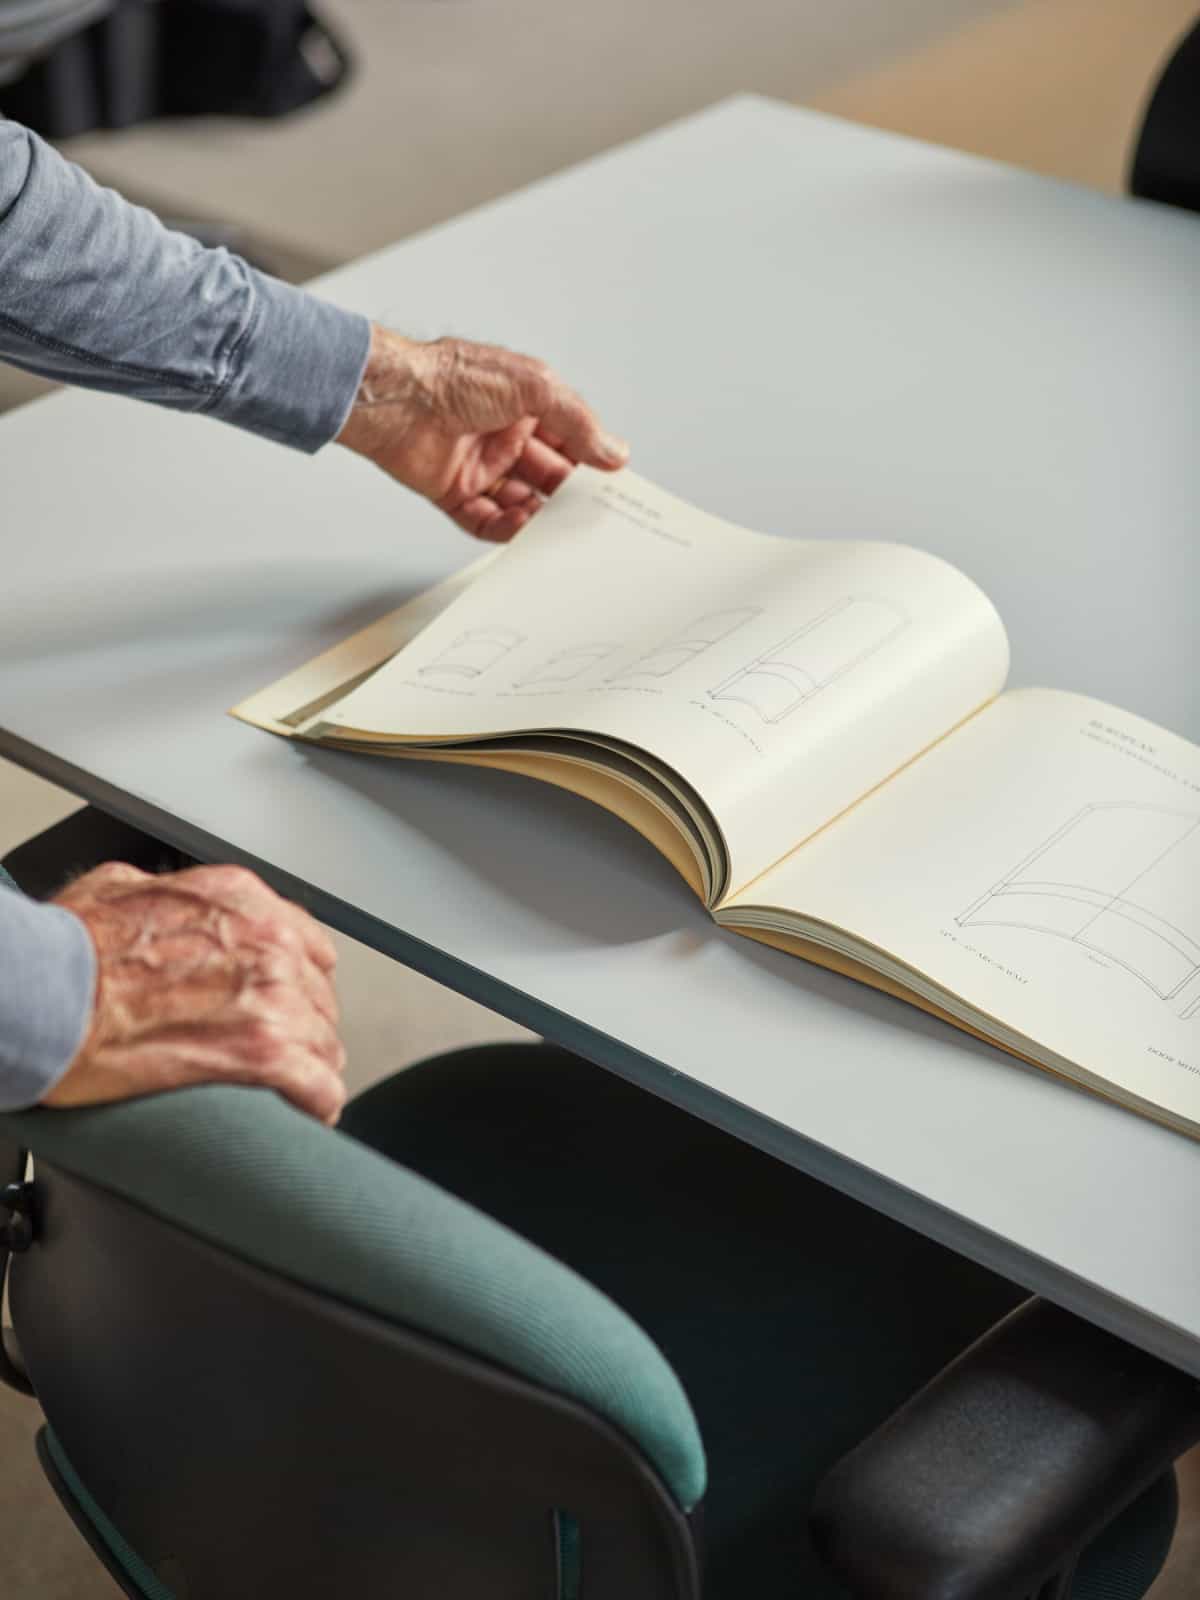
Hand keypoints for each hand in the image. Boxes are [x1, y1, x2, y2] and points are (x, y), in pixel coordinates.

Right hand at [45, 862, 345, 1123]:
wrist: (43, 992)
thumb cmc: (66, 947)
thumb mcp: (118, 889)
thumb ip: (164, 896)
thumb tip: (162, 902)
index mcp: (239, 903)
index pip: (306, 943)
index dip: (298, 978)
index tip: (291, 998)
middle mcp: (267, 944)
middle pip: (318, 995)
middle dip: (302, 1024)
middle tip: (281, 1047)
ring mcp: (271, 998)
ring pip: (324, 1041)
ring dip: (309, 1064)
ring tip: (292, 1087)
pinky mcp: (262, 1053)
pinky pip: (318, 1086)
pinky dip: (314, 1102)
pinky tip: (305, 1112)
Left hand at [335, 326, 628, 540]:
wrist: (398, 399)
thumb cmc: (454, 378)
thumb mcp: (536, 388)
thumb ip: (578, 423)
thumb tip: (614, 451)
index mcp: (525, 407)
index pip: (568, 441)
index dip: (589, 462)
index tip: (611, 483)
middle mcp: (503, 436)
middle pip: (547, 477)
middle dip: (567, 495)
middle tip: (587, 510)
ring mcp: (478, 466)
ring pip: (519, 502)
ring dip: (538, 514)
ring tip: (554, 520)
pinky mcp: (454, 492)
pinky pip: (486, 520)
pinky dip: (505, 527)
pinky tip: (520, 524)